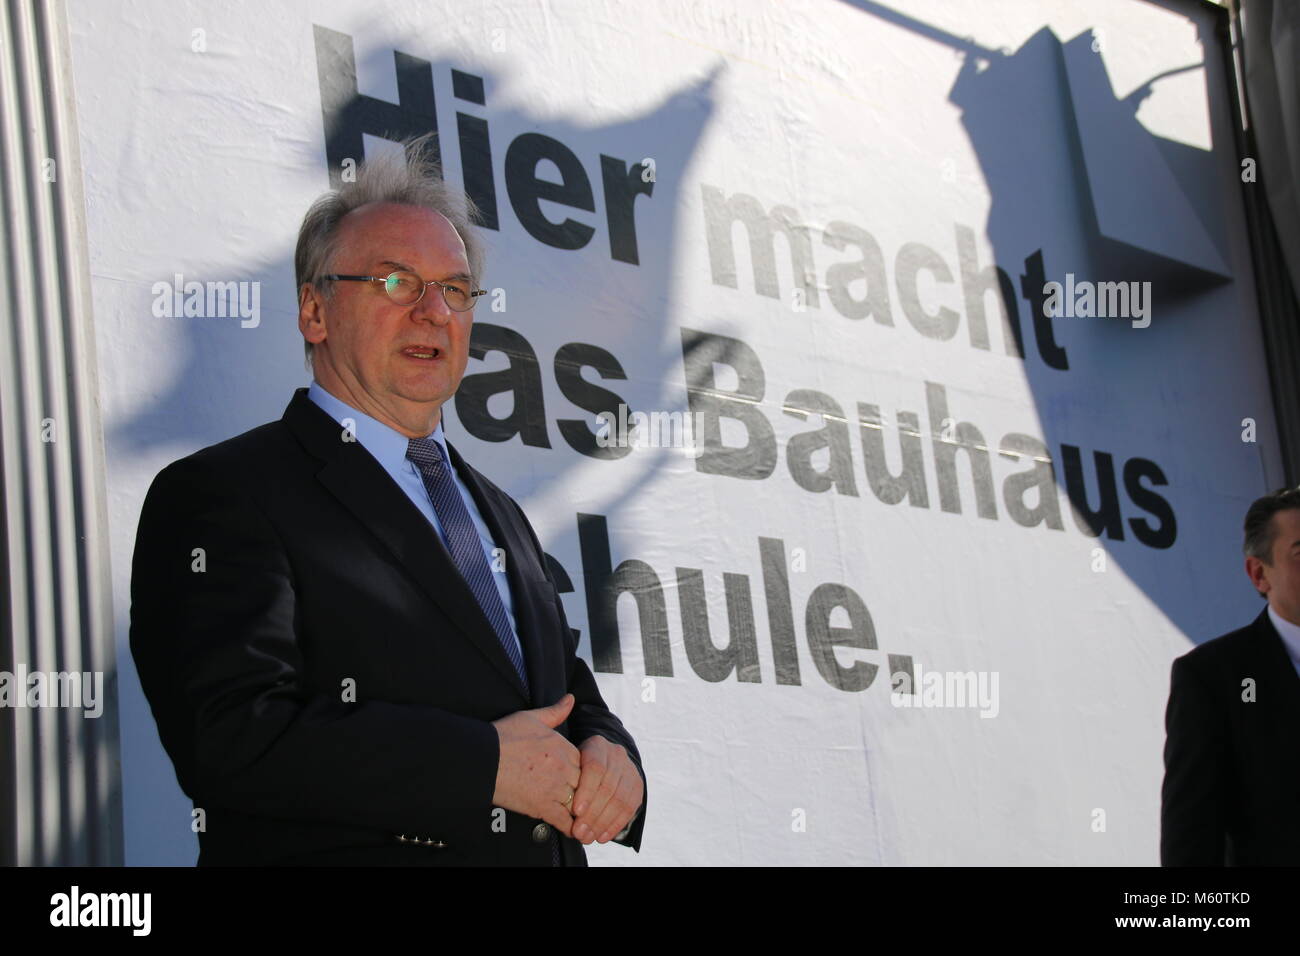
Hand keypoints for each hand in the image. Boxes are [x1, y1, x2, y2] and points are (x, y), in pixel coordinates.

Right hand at [491, 694, 580, 835]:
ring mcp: (553, 788)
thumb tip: (570, 699)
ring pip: (578, 802)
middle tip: (585, 800)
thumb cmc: (503, 736)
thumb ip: (555, 711)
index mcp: (562, 746)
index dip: (583, 771)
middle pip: (585, 783)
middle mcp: (563, 767)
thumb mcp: (531, 718)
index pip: (586, 763)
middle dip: (585, 791)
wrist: (482, 758)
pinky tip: (574, 830)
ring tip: (584, 818)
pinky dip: (571, 826)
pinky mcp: (541, 806)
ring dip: (581, 810)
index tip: (577, 777)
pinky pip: (564, 820)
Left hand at [571, 735, 643, 844]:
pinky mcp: (637, 785)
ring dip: (602, 823)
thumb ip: (566, 778)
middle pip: (607, 787)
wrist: (603, 761)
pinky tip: (602, 837)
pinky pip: (629, 809)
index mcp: (597, 745)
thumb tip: (558, 810)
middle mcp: (616, 754)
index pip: (595, 768)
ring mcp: (629, 769)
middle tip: (578, 833)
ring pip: (619, 800)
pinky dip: (615, 826)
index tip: (576, 811)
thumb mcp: (569, 764)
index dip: (586, 791)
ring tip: (587, 838)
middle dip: (592, 814)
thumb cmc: (575, 766)